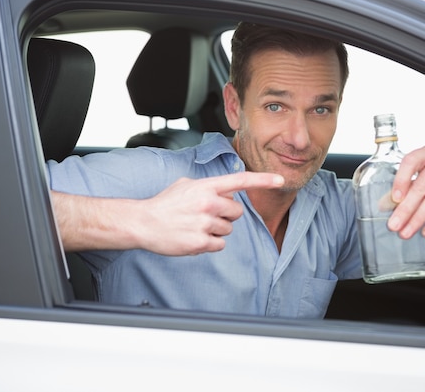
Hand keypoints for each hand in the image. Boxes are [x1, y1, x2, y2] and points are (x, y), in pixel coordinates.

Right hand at [54, 172, 283, 254]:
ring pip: (228, 230)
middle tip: (206, 216)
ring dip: (216, 230)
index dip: (263, 180)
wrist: (143, 222)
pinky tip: (194, 238)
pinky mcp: (200, 242)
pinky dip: (210, 244)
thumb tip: (227, 192)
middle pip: (236, 212)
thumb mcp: (186, 184)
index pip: (240, 181)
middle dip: (226, 216)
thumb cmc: (165, 204)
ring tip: (195, 226)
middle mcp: (207, 203)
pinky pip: (220, 245)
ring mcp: (204, 223)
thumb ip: (209, 186)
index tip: (281, 179)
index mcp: (205, 186)